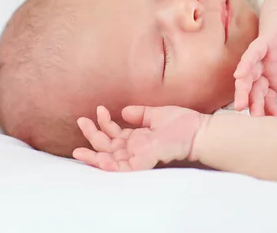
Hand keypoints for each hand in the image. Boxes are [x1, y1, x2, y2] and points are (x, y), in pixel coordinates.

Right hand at [72, 105, 204, 170]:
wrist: (198, 131)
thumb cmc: (182, 123)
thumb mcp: (156, 114)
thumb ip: (140, 114)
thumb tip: (123, 111)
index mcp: (137, 138)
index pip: (113, 133)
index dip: (104, 122)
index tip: (99, 108)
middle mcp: (135, 149)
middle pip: (107, 146)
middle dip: (92, 135)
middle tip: (80, 121)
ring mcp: (139, 157)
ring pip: (110, 160)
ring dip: (94, 156)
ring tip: (78, 150)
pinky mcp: (144, 162)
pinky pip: (123, 168)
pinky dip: (109, 165)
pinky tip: (99, 158)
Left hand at [233, 9, 276, 115]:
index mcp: (267, 81)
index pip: (266, 98)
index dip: (269, 110)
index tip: (272, 123)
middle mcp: (259, 72)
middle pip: (252, 90)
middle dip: (252, 105)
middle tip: (251, 119)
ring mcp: (257, 59)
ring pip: (247, 77)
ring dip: (243, 90)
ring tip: (241, 105)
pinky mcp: (260, 44)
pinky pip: (251, 55)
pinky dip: (245, 64)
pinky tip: (239, 75)